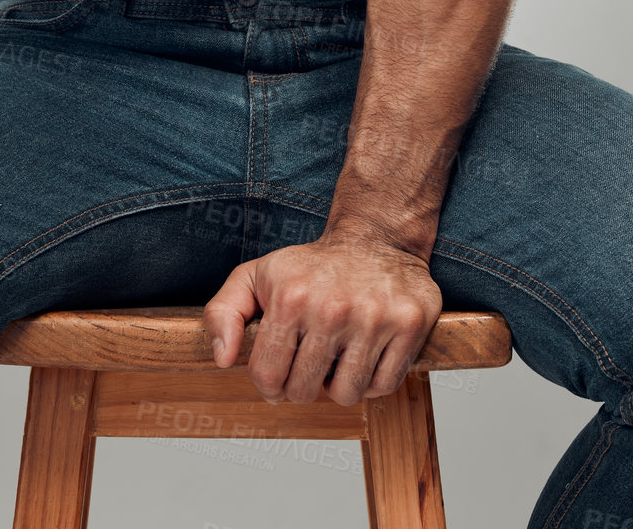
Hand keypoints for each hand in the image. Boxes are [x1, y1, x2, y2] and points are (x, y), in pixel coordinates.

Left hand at [202, 232, 443, 405]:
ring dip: (338, 384)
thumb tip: (223, 359)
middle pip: (304, 391)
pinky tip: (365, 352)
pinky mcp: (408, 324)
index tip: (277, 372)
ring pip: (346, 395)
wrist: (376, 237)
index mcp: (290, 296)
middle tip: (309, 360)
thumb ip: (224, 312)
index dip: (268, 383)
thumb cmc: (312, 266)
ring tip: (337, 355)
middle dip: (301, 384)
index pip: (267, 375)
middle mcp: (332, 308)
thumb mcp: (256, 275)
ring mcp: (374, 317)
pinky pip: (383, 386)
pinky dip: (372, 380)